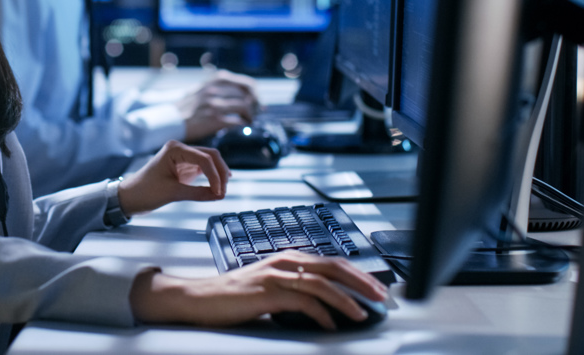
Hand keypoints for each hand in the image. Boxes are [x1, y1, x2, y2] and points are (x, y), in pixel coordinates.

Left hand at [117, 140, 230, 215]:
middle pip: (210, 155)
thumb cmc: (144, 191)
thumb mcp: (172, 193)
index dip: (215, 176)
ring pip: (209, 161)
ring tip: (222, 191)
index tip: (219, 192)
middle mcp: (180, 149)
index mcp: (174, 149)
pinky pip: (204, 168)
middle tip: (223, 191)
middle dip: (220, 173)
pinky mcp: (184, 166)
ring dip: (218, 175)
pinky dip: (212, 177)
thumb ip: (198, 193)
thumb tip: (219, 195)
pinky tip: (218, 186)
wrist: (130, 197)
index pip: (204, 158)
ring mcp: (182, 157)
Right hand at [129, 251, 389, 329]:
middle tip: (381, 297)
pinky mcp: (267, 291)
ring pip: (321, 283)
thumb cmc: (236, 295)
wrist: (201, 299)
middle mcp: (285, 261)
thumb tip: (326, 303)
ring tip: (362, 314)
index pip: (332, 261)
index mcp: (289, 257)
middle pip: (333, 266)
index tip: (377, 288)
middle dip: (361, 282)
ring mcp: (275, 275)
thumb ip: (296, 287)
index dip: (358, 274)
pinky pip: (302, 301)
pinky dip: (321, 314)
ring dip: (346, 300)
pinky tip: (330, 325)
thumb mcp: (271, 285)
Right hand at [175, 70, 259, 141]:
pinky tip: (241, 127)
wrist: (170, 120)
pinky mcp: (213, 119)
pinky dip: (242, 124)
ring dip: (250, 115)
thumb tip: (243, 93)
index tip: (257, 101)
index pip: (246, 83)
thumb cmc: (187, 107)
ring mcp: (214, 104)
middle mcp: (215, 90)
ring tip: (248, 120)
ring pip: (244, 107)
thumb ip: (220, 87)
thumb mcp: (202, 88)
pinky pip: (236, 121)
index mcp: (215, 81)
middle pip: (247, 95)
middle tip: (256, 113)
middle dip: (255, 105)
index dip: (255, 93)